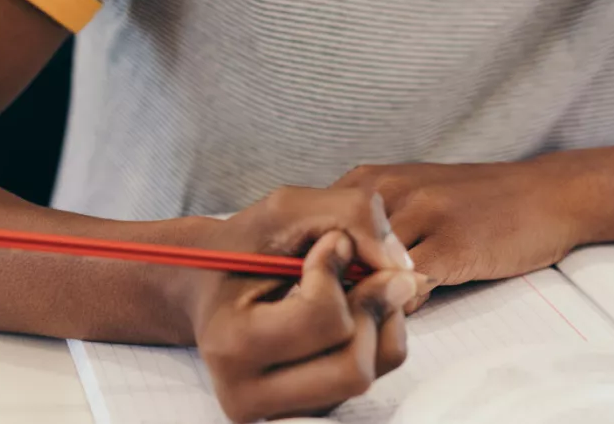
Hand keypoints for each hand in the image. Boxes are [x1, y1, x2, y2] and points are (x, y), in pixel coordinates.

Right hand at [188, 188, 422, 422]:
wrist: (210, 284)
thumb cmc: (245, 246)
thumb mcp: (287, 209)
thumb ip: (350, 216)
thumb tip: (403, 270)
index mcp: (230, 345)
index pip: (323, 319)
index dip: (337, 268)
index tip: (327, 243)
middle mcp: (249, 395)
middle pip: (353, 367)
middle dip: (370, 305)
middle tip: (359, 265)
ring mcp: (279, 412)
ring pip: (366, 375)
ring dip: (378, 320)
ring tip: (358, 285)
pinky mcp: (305, 411)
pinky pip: (371, 378)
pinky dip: (377, 336)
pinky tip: (355, 309)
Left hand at [331, 160, 583, 309]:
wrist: (546, 194)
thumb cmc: (475, 201)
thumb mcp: (413, 193)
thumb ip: (368, 222)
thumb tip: (323, 267)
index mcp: (372, 179)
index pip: (311, 226)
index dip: (307, 265)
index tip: (310, 291)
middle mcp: (389, 190)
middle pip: (329, 250)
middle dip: (326, 286)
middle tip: (330, 312)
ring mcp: (421, 216)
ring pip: (364, 271)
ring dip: (361, 300)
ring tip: (369, 314)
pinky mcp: (453, 245)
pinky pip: (404, 288)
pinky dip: (398, 306)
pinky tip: (408, 308)